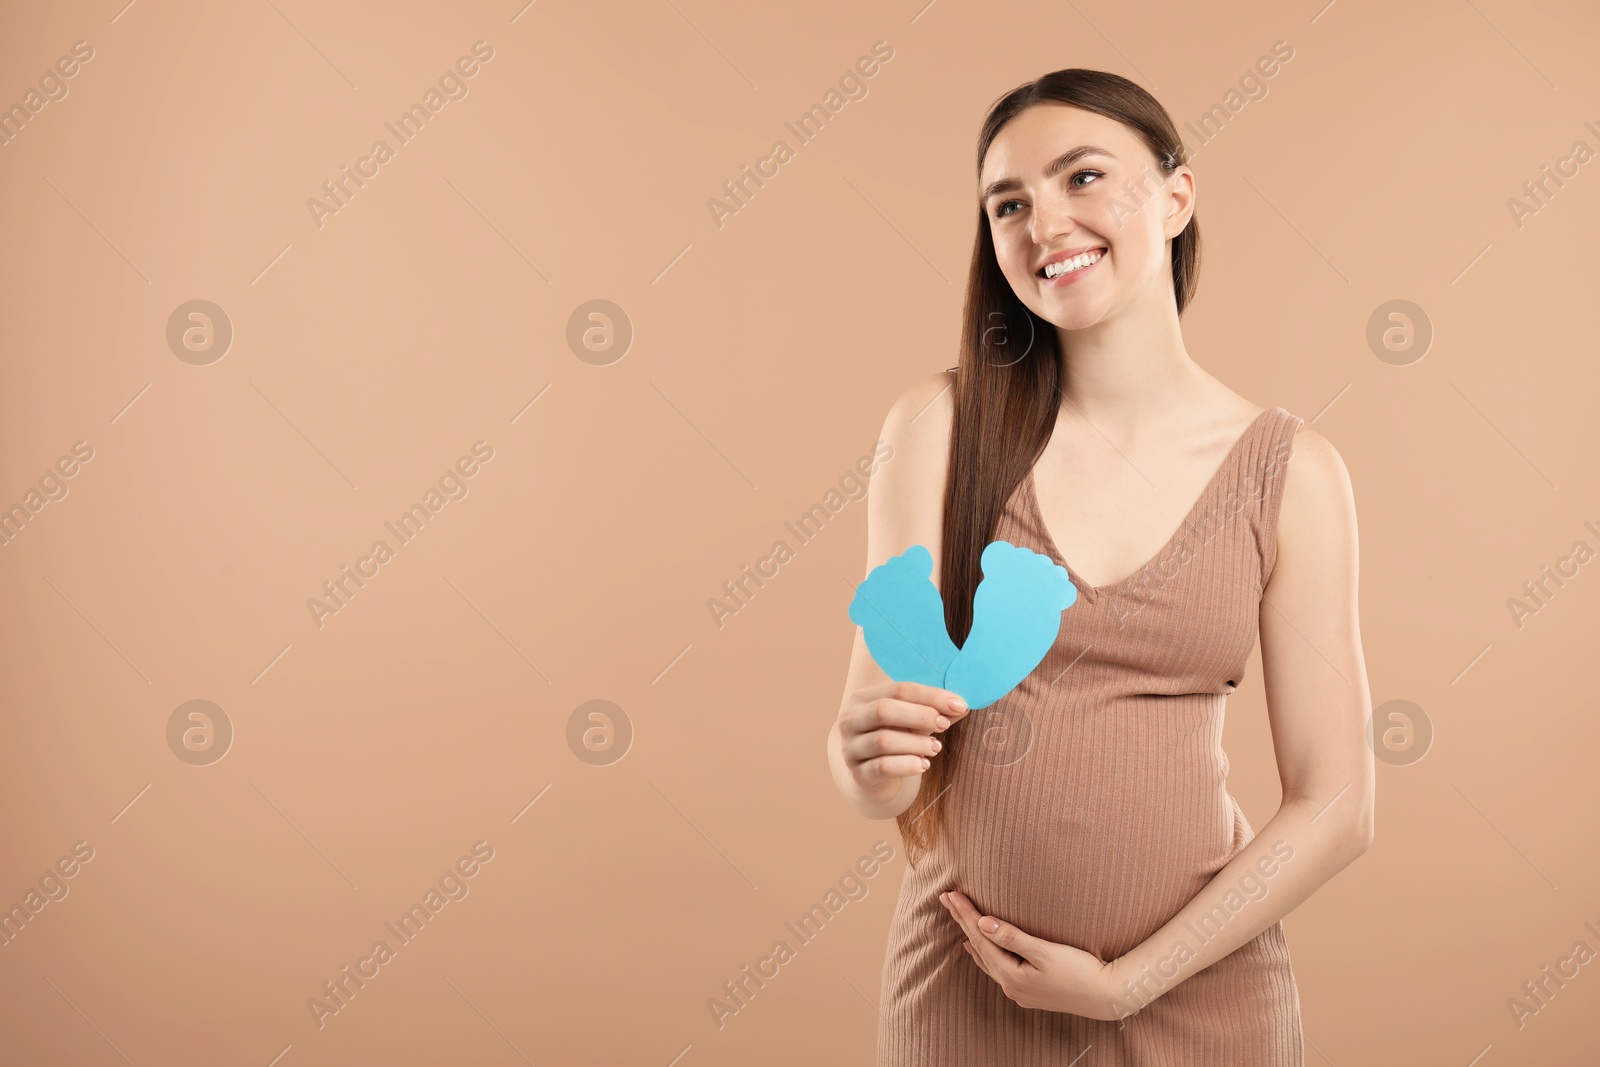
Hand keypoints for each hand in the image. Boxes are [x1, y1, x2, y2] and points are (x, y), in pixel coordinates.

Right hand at [835, 681, 969, 803]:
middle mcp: (850, 720)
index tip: (959, 705)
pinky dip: (908, 765)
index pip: (898, 690)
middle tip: (944, 725)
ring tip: (935, 747)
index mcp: (863, 698)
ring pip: (883, 741)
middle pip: (883, 710)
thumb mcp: (913, 722)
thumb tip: (961, 706)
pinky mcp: (858, 774)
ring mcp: (850, 748)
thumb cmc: (897, 740)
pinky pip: (882, 767)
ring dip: (916, 744)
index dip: (930, 696)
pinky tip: (923, 765)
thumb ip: (934, 712)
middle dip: (920, 716)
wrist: (874, 777)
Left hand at [939, 889, 1125, 1020]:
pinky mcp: (1029, 990)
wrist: (1106, 996)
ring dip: (972, 937)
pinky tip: (981, 953)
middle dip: (962, 921)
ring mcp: (1019, 991)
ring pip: (987, 958)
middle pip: (980, 947)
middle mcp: (1010, 986)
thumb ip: (1012, 937)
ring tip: (957, 920)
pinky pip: (998, 968)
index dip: (965, 914)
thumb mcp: (1045, 951)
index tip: (950, 894)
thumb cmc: (1079, 971)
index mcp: (1011, 975)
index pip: (981, 937)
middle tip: (945, 898)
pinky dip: (986, 955)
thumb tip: (983, 922)